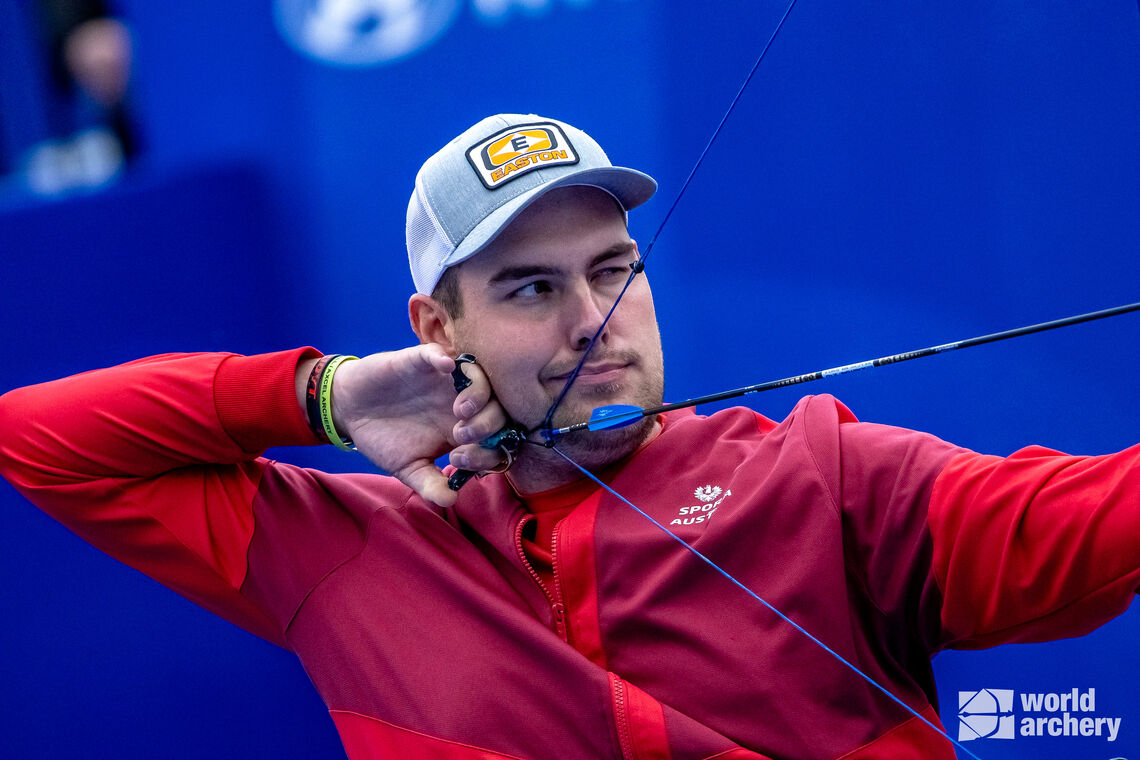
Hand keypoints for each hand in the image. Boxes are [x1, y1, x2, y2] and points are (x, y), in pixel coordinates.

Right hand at [321, 345, 507, 505]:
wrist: (351, 412)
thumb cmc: (385, 439)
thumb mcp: (407, 468)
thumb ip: (429, 484)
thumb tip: (450, 501)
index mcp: (462, 430)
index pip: (495, 439)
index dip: (488, 452)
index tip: (460, 461)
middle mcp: (460, 404)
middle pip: (498, 407)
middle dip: (488, 423)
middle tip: (461, 434)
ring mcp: (444, 381)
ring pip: (479, 377)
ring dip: (478, 392)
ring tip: (461, 409)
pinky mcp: (421, 361)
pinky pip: (440, 354)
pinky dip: (445, 358)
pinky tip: (444, 367)